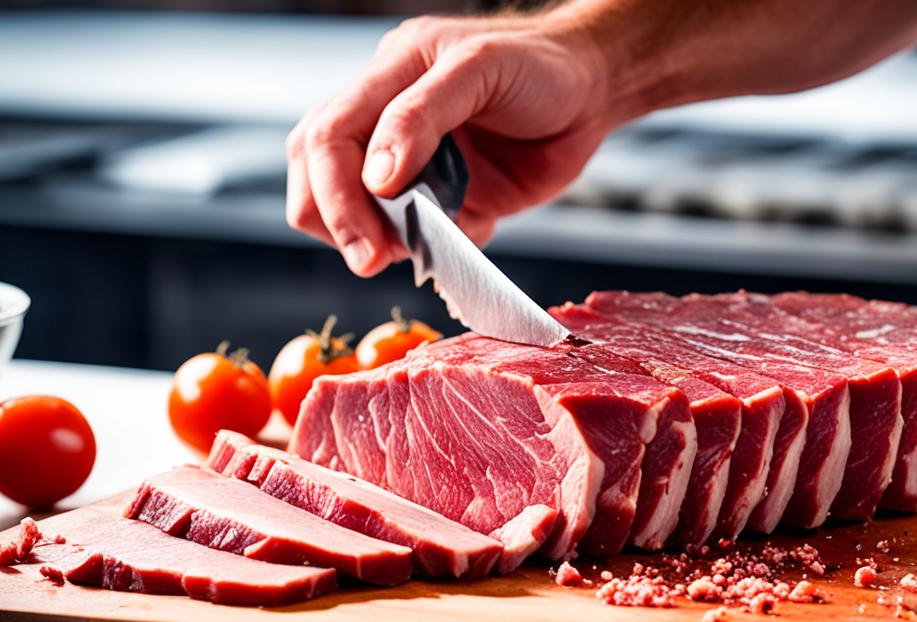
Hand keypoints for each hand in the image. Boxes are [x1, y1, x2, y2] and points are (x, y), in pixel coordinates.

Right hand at [286, 15, 611, 275]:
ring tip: (424, 245)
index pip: (326, 135)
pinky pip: (418, 236)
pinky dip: (434, 249)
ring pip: (361, 209)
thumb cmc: (544, 65)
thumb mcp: (480, 69)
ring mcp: (416, 161)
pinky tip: (473, 228)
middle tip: (372, 260)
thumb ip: (421, 117)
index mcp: (389, 76)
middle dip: (340, 223)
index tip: (365, 237)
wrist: (595, 91)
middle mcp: (390, 118)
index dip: (334, 192)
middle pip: (320, 174)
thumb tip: (375, 177)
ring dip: (382, 239)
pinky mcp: (449, 197)